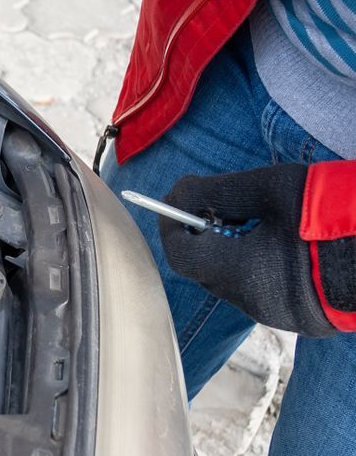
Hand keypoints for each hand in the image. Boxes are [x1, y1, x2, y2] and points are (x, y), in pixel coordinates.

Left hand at [160, 164, 337, 336]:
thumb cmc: (334, 213)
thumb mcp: (271, 189)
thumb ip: (219, 193)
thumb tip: (180, 193)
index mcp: (244, 273)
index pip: (181, 254)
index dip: (173, 225)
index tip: (178, 200)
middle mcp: (257, 303)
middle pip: (205, 269)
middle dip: (203, 235)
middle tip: (218, 204)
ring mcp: (282, 316)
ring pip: (234, 281)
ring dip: (231, 250)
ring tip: (255, 218)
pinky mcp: (305, 318)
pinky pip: (262, 290)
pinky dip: (257, 265)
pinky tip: (280, 241)